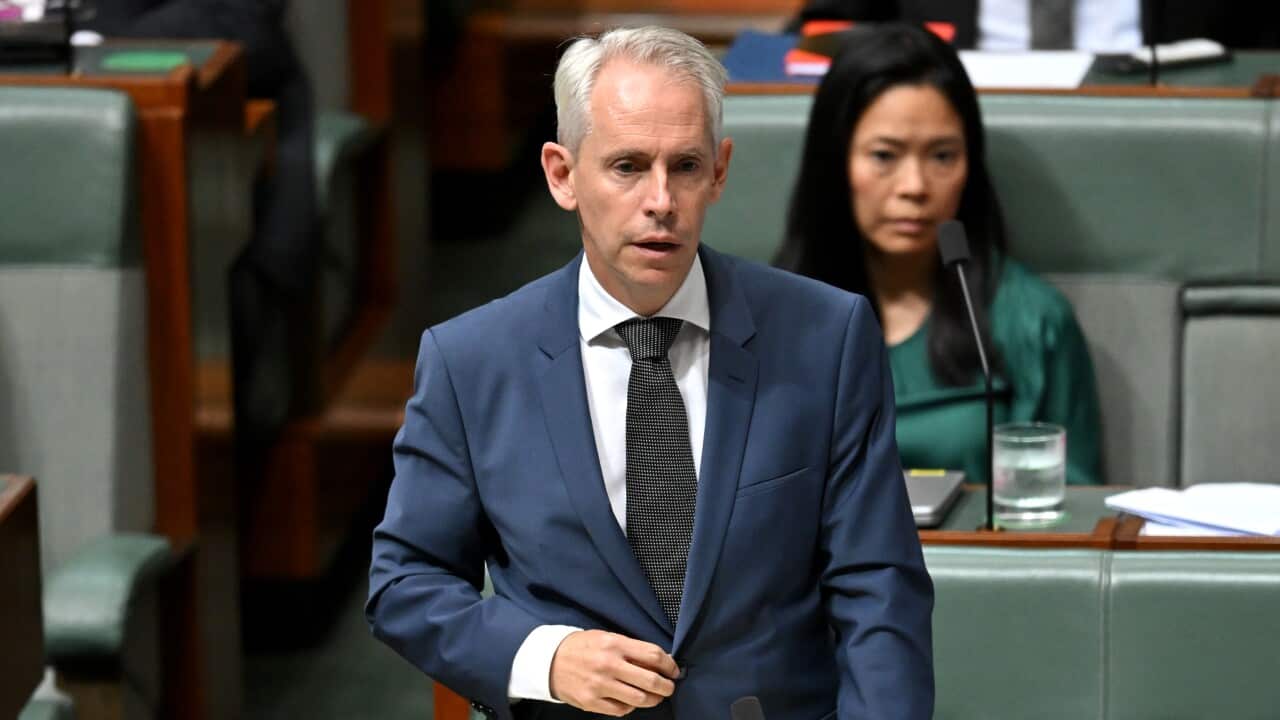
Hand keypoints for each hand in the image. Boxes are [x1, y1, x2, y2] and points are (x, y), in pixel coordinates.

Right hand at [548, 629, 679, 715]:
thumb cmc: (582, 647)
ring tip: (655, 696)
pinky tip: (631, 700)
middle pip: (651, 680)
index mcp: (614, 644)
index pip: (653, 656)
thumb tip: (660, 661)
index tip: (673, 670)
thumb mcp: (607, 637)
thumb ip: (632, 648)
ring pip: (639, 699)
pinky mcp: (591, 702)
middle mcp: (608, 665)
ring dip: (653, 699)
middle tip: (670, 687)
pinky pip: (622, 710)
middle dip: (667, 686)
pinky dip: (631, 707)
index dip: (669, 665)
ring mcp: (599, 686)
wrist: (550, 660)